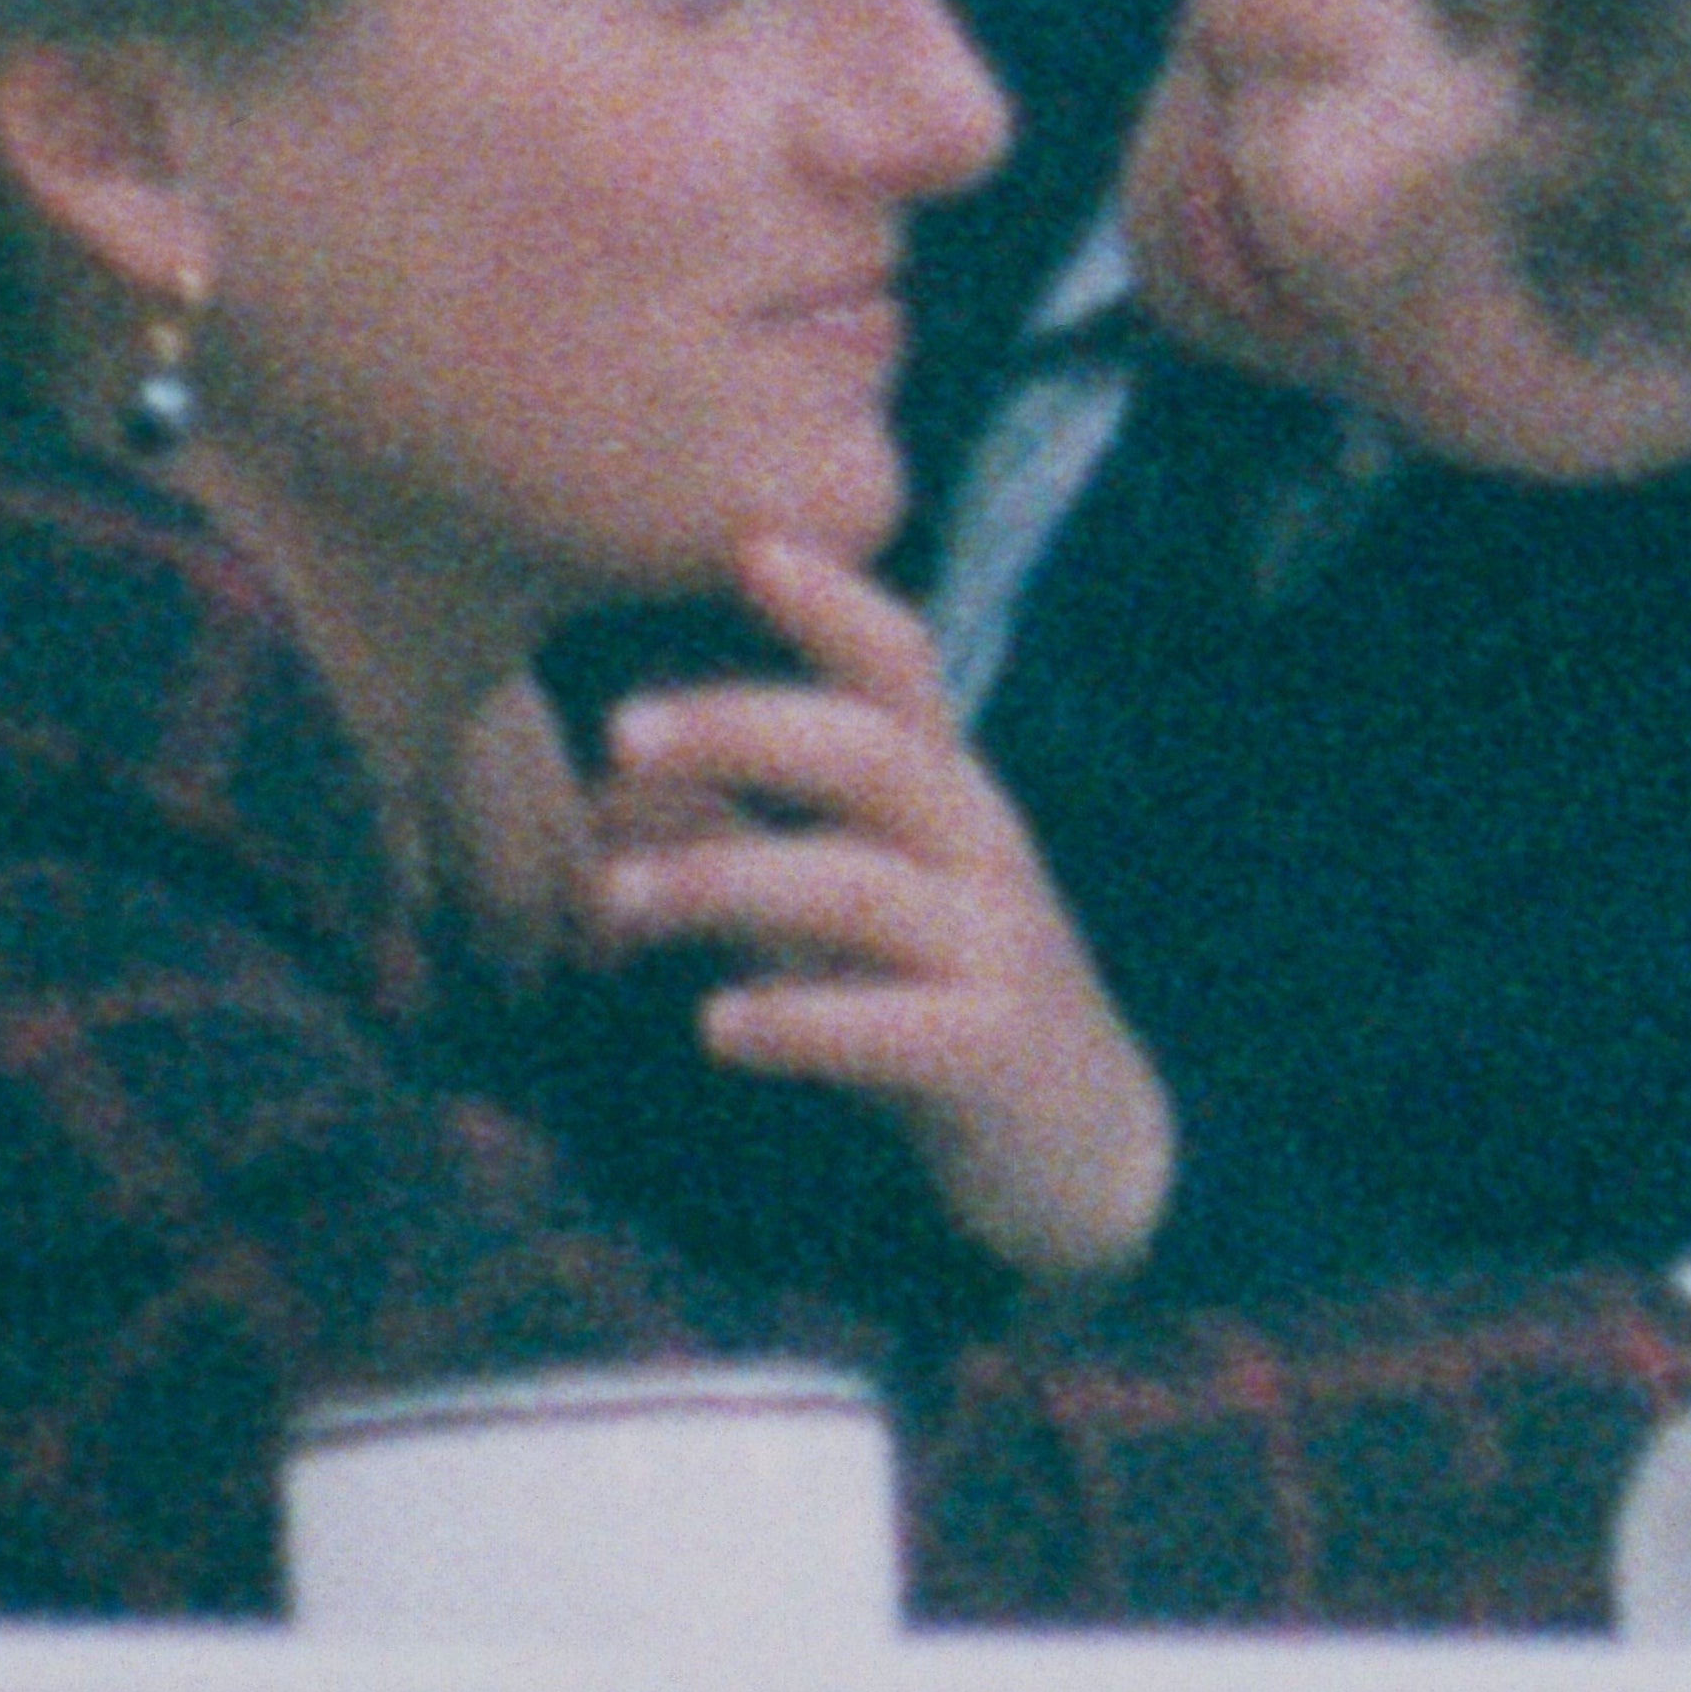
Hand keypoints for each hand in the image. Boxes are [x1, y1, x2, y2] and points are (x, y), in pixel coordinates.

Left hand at [583, 536, 1175, 1283]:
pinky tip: (715, 1026)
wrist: (1080, 1148)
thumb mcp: (839, 898)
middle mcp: (975, 847)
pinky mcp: (992, 1056)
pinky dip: (802, 1020)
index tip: (744, 542)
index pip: (896, 664)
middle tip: (618, 730)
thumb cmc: (929, 993)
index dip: (831, 600)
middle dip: (743, 727)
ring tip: (611, 900)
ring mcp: (993, 950)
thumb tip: (609, 775)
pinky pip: (895, 1027)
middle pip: (871, 752)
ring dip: (726, 879)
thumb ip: (742, 831)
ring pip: (862, 888)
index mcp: (939, 789)